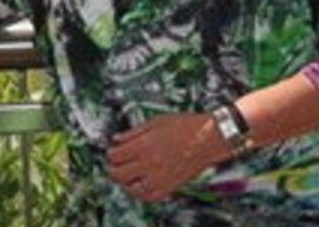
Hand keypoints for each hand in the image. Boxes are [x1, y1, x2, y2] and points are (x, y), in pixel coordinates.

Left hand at [107, 112, 222, 200]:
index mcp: (144, 144)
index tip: (111, 152)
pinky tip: (138, 186)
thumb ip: (133, 132)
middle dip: (112, 170)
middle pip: (119, 174)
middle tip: (112, 166)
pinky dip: (140, 193)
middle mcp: (149, 163)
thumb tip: (116, 139)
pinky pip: (148, 196)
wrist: (208, 138)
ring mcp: (159, 177)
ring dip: (124, 183)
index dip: (110, 154)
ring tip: (123, 176)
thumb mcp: (156, 121)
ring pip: (131, 188)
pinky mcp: (170, 186)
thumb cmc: (184, 125)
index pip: (115, 156)